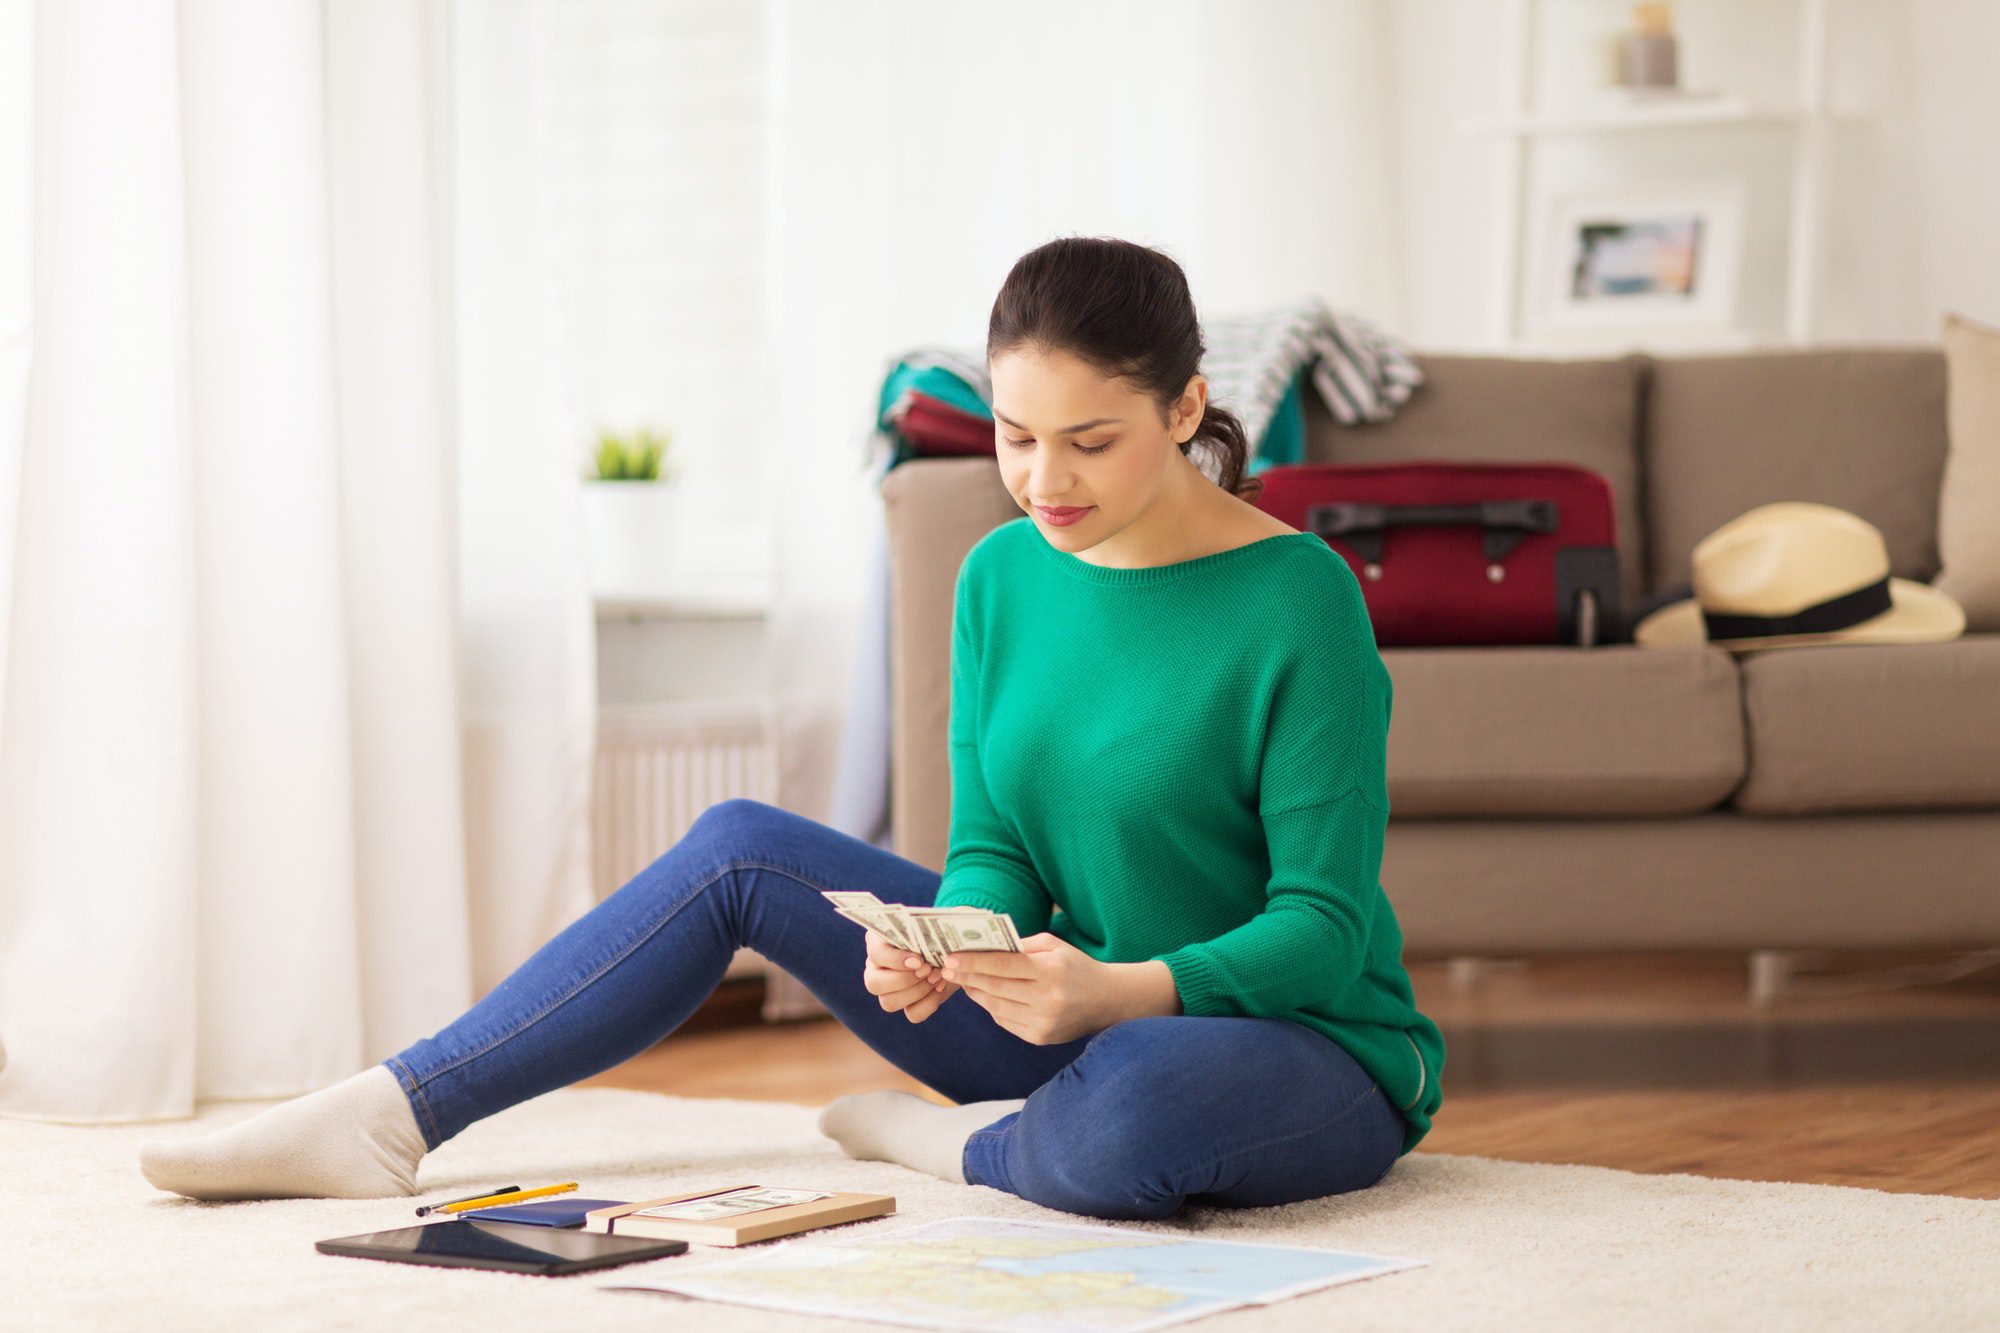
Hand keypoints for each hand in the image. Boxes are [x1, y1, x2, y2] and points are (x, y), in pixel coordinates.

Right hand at [861, 926, 960, 1022]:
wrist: (954, 947)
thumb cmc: (939, 931)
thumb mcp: (934, 924)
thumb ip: (929, 925)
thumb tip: (939, 925)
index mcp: (878, 942)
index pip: (875, 954)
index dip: (895, 960)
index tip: (919, 959)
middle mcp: (876, 968)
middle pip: (873, 983)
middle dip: (904, 979)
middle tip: (928, 970)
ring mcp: (889, 990)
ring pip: (889, 1002)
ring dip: (917, 991)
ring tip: (938, 977)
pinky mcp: (907, 1005)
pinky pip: (912, 1014)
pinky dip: (929, 1003)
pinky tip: (941, 987)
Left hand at [940, 932, 1125, 1044]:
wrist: (1107, 1001)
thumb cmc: (1076, 966)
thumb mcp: (1053, 946)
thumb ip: (1020, 946)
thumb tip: (983, 948)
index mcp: (1050, 971)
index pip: (1003, 966)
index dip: (973, 962)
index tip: (950, 958)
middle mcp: (1047, 999)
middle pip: (995, 987)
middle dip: (968, 977)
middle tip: (947, 968)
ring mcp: (1043, 1021)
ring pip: (996, 1007)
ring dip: (977, 993)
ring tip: (964, 981)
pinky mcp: (1040, 1037)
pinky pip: (1005, 1021)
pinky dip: (993, 1008)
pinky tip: (986, 996)